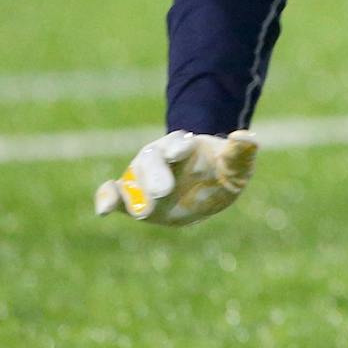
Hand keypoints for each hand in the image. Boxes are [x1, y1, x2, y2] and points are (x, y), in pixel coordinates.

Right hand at [94, 130, 257, 225]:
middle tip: (163, 191)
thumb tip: (244, 136)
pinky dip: (106, 199)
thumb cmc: (221, 173)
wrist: (205, 188)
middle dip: (155, 174)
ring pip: (133, 177)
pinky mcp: (132, 196)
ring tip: (144, 211)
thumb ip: (242, 153)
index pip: (178, 142)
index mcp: (184, 145)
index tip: (179, 152)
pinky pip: (113, 194)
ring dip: (136, 191)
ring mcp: (143, 176)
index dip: (178, 146)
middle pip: (151, 159)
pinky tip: (103, 211)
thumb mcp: (237, 165)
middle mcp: (159, 157)